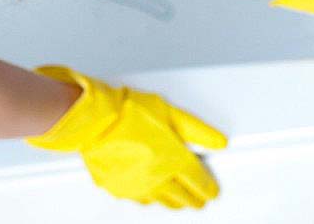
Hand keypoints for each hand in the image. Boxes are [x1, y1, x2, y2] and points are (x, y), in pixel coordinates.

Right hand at [24, 64, 226, 208]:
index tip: (212, 190)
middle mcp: (157, 177)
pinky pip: (141, 199)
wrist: (95, 121)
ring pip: (162, 201)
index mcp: (173, 159)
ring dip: (175, 201)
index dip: (208, 187)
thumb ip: (197, 129)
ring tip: (180, 201)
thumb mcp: (170, 112)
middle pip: (183, 195)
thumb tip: (219, 141)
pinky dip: (151, 198)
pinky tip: (153, 195)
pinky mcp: (119, 188)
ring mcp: (137, 186)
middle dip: (194, 198)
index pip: (198, 181)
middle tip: (200, 198)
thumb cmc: (128, 112)